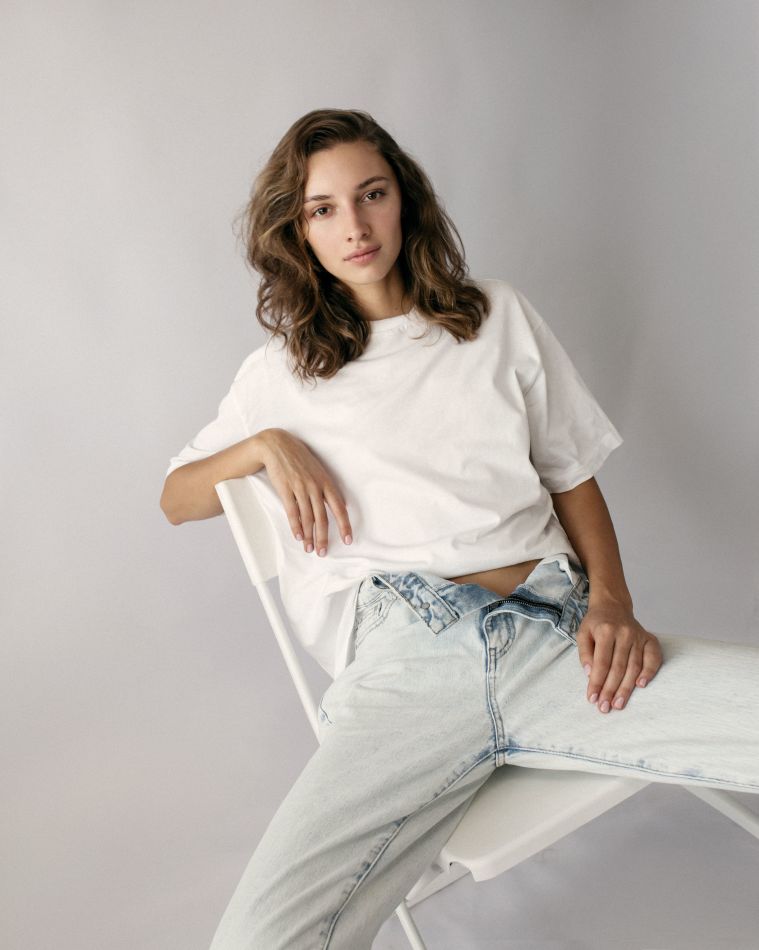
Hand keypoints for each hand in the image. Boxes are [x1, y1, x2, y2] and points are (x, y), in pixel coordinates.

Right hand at [257, 428, 352, 556]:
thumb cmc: (300, 458)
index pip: (339, 508)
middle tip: (323, 552)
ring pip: (307, 518)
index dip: (344, 526)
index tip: (348, 540)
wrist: (277, 445)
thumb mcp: (319, 470)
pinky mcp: (285, 489)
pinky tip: (298, 536)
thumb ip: (329, 488)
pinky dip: (296, 526)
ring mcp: (300, 488)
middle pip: (322, 518)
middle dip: (323, 538)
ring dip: (308, 536)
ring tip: (309, 549)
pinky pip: (292, 511)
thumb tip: (342, 504)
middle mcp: (315, 487)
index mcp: (326, 482)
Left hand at [576, 602, 662, 712]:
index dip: (597, 682)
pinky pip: (653, 658)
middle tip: (605, 707)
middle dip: (611, 690)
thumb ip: (584, 653)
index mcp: (605, 631)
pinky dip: (649, 672)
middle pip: (618, 667)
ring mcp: (639, 636)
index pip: (602, 662)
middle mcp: (624, 633)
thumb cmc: (596, 623)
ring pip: (634, 667)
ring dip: (626, 688)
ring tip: (618, 704)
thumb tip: (590, 674)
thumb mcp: (582, 634)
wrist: (613, 606)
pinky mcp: (650, 639)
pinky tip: (641, 685)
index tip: (592, 698)